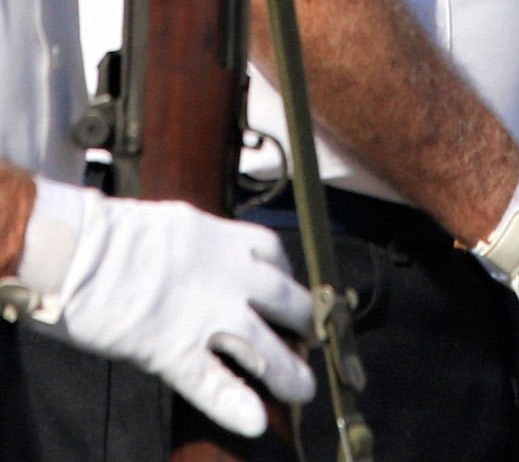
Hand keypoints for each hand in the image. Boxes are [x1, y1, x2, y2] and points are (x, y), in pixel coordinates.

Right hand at [20, 177, 314, 435]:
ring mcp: (204, 315)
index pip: (271, 250)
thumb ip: (195, 245)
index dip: (286, 272)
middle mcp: (225, 274)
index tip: (290, 286)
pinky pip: (212, 382)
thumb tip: (199, 258)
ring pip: (261, 346)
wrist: (81, 249)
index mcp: (220, 237)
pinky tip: (253, 421)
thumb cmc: (111, 235)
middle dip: (301, 321)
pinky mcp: (174, 350)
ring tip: (302, 390)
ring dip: (287, 371)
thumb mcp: (171, 225)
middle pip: (281, 297)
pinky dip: (235, 404)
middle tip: (309, 337)